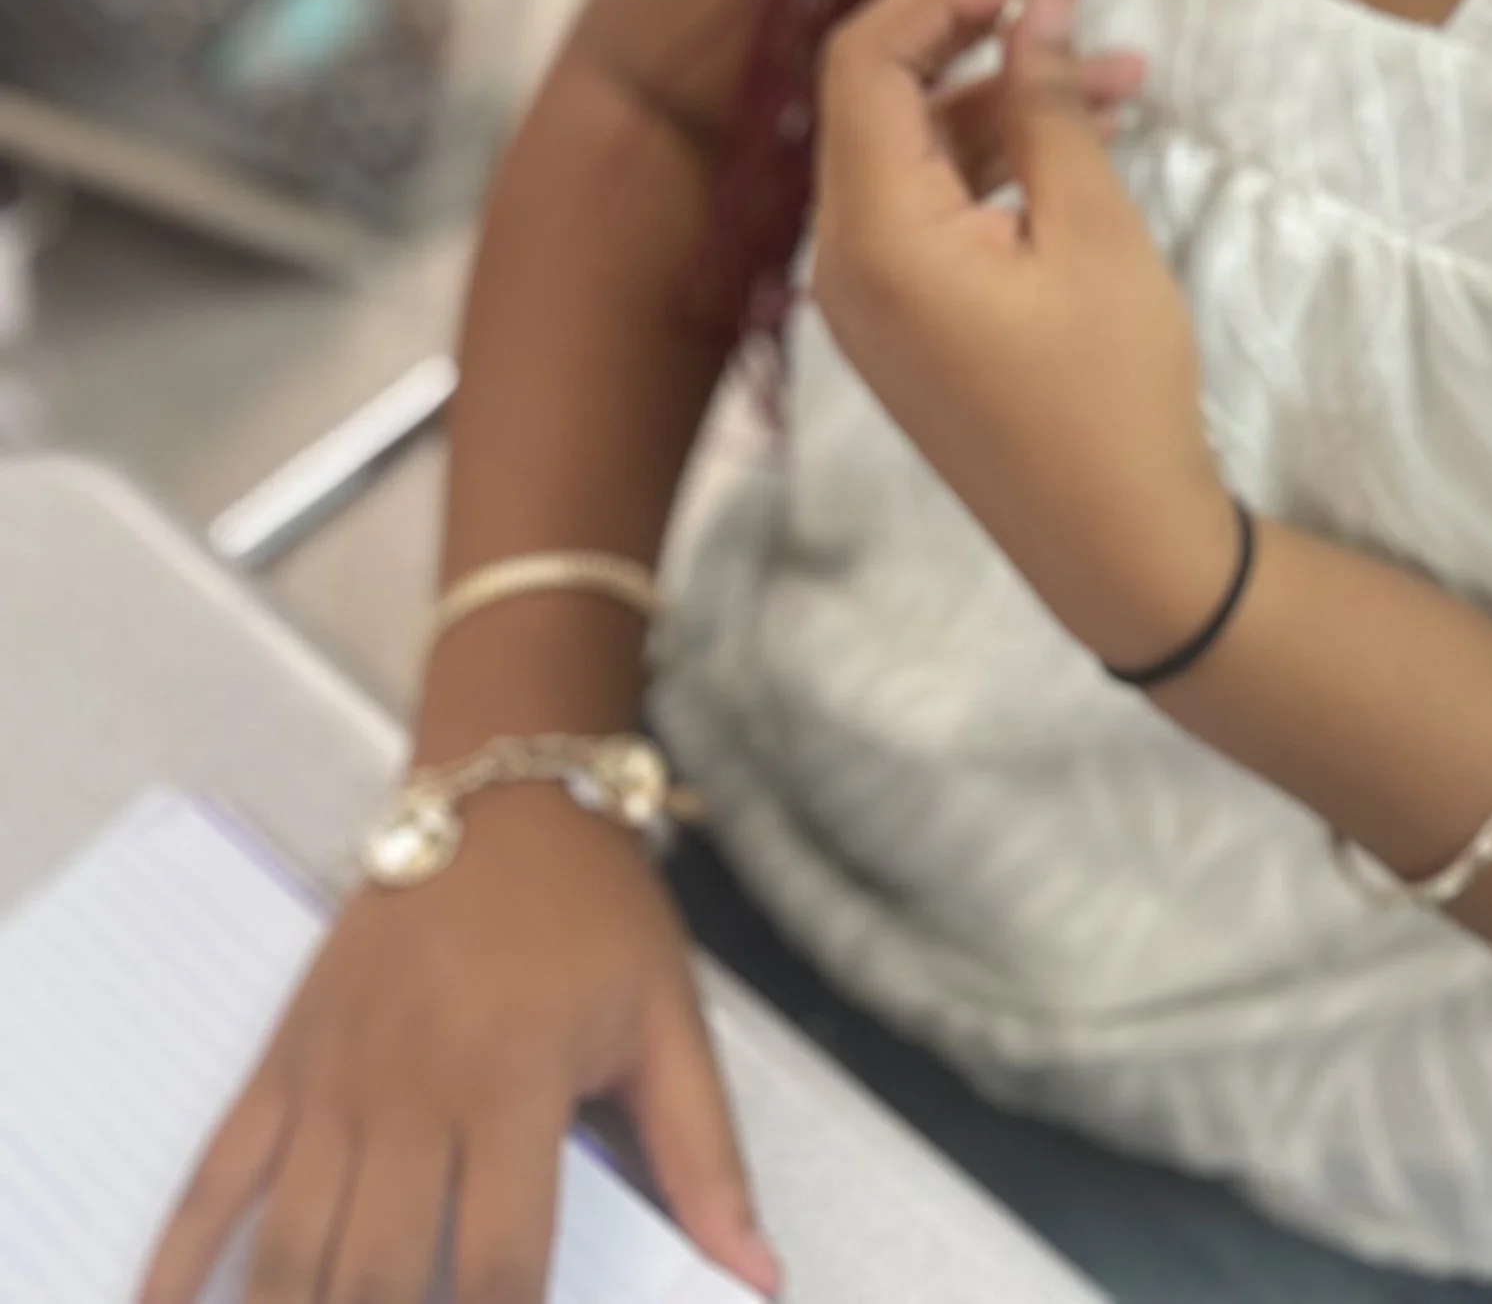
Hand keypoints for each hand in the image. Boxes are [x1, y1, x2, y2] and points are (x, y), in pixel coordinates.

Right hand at [139, 792, 778, 1303]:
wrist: (503, 790)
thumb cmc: (596, 910)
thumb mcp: (669, 1020)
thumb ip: (707, 1158)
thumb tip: (758, 1278)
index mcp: (516, 1083)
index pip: (502, 1264)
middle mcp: (412, 1090)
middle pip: (378, 1276)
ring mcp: (333, 1080)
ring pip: (289, 1248)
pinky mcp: (282, 1062)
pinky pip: (215, 1177)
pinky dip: (178, 1264)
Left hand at [812, 0, 1239, 672]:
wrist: (1119, 551)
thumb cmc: (1113, 393)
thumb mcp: (1093, 229)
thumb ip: (1048, 104)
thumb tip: (1034, 0)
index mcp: (876, 236)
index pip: (865, 63)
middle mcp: (846, 264)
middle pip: (881, 102)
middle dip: (981, 44)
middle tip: (1082, 14)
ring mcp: (870, 302)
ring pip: (917, 155)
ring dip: (1005, 104)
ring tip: (1124, 81)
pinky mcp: (906, 327)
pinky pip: (930, 213)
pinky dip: (997, 166)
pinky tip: (1088, 145)